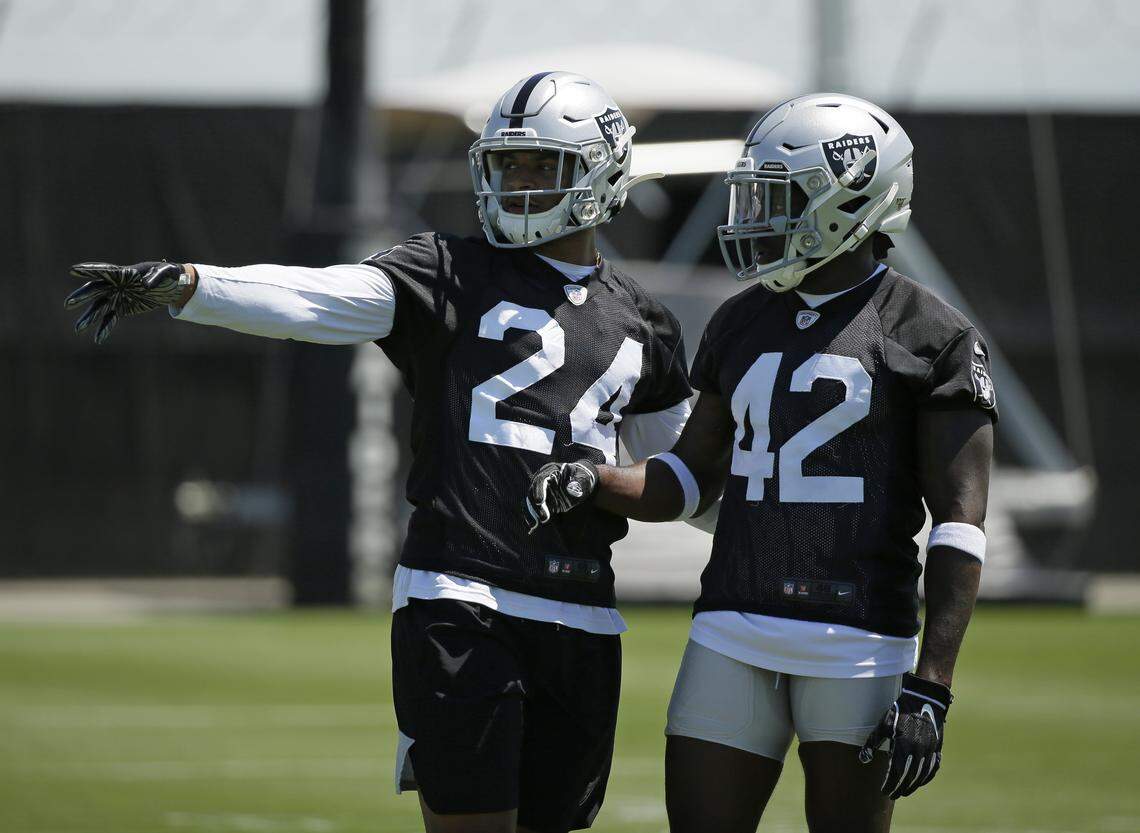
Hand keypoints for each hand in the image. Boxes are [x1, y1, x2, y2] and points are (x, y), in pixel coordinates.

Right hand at [65, 261, 186, 343]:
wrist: (173, 287)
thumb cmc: (169, 274)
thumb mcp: (167, 272)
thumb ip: (155, 276)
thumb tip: (145, 284)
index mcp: (124, 273)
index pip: (104, 270)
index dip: (89, 269)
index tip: (73, 269)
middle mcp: (115, 284)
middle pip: (95, 290)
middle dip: (82, 296)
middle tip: (69, 303)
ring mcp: (117, 297)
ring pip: (99, 307)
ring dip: (89, 318)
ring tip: (78, 329)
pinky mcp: (122, 308)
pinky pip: (110, 318)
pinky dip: (104, 328)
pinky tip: (97, 339)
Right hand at [524, 460, 598, 533]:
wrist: (582, 481)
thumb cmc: (582, 478)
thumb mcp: (582, 478)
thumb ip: (577, 483)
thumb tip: (571, 488)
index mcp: (550, 470)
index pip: (540, 479)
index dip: (539, 490)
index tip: (540, 502)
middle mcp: (542, 478)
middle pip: (532, 491)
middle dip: (535, 505)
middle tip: (542, 518)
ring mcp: (540, 489)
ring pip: (531, 500)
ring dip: (532, 513)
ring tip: (535, 524)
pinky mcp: (542, 499)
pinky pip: (533, 507)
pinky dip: (533, 515)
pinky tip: (533, 524)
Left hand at [859, 672, 951, 798]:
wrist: (924, 699)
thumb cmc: (899, 710)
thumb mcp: (883, 723)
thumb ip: (873, 742)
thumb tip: (863, 759)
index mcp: (903, 746)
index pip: (896, 773)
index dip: (890, 784)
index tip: (884, 791)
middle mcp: (918, 751)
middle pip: (909, 777)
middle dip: (900, 788)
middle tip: (893, 795)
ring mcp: (930, 750)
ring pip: (922, 775)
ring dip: (913, 786)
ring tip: (905, 792)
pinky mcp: (937, 747)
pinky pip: (933, 768)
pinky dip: (927, 777)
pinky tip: (920, 781)